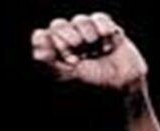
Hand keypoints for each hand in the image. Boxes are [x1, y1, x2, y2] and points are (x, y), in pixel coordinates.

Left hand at [32, 13, 146, 91]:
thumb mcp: (67, 73)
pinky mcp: (107, 30)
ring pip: (79, 20)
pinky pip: (99, 18)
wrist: (122, 83)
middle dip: (67, 34)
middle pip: (58, 25)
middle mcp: (70, 45)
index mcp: (57, 56)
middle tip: (78, 45)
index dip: (52, 41)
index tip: (64, 54)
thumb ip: (50, 57)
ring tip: (94, 47)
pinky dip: (102, 27)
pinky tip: (107, 44)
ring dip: (86, 31)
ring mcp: (88, 36)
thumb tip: (37, 35)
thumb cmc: (93, 82)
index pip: (44, 37)